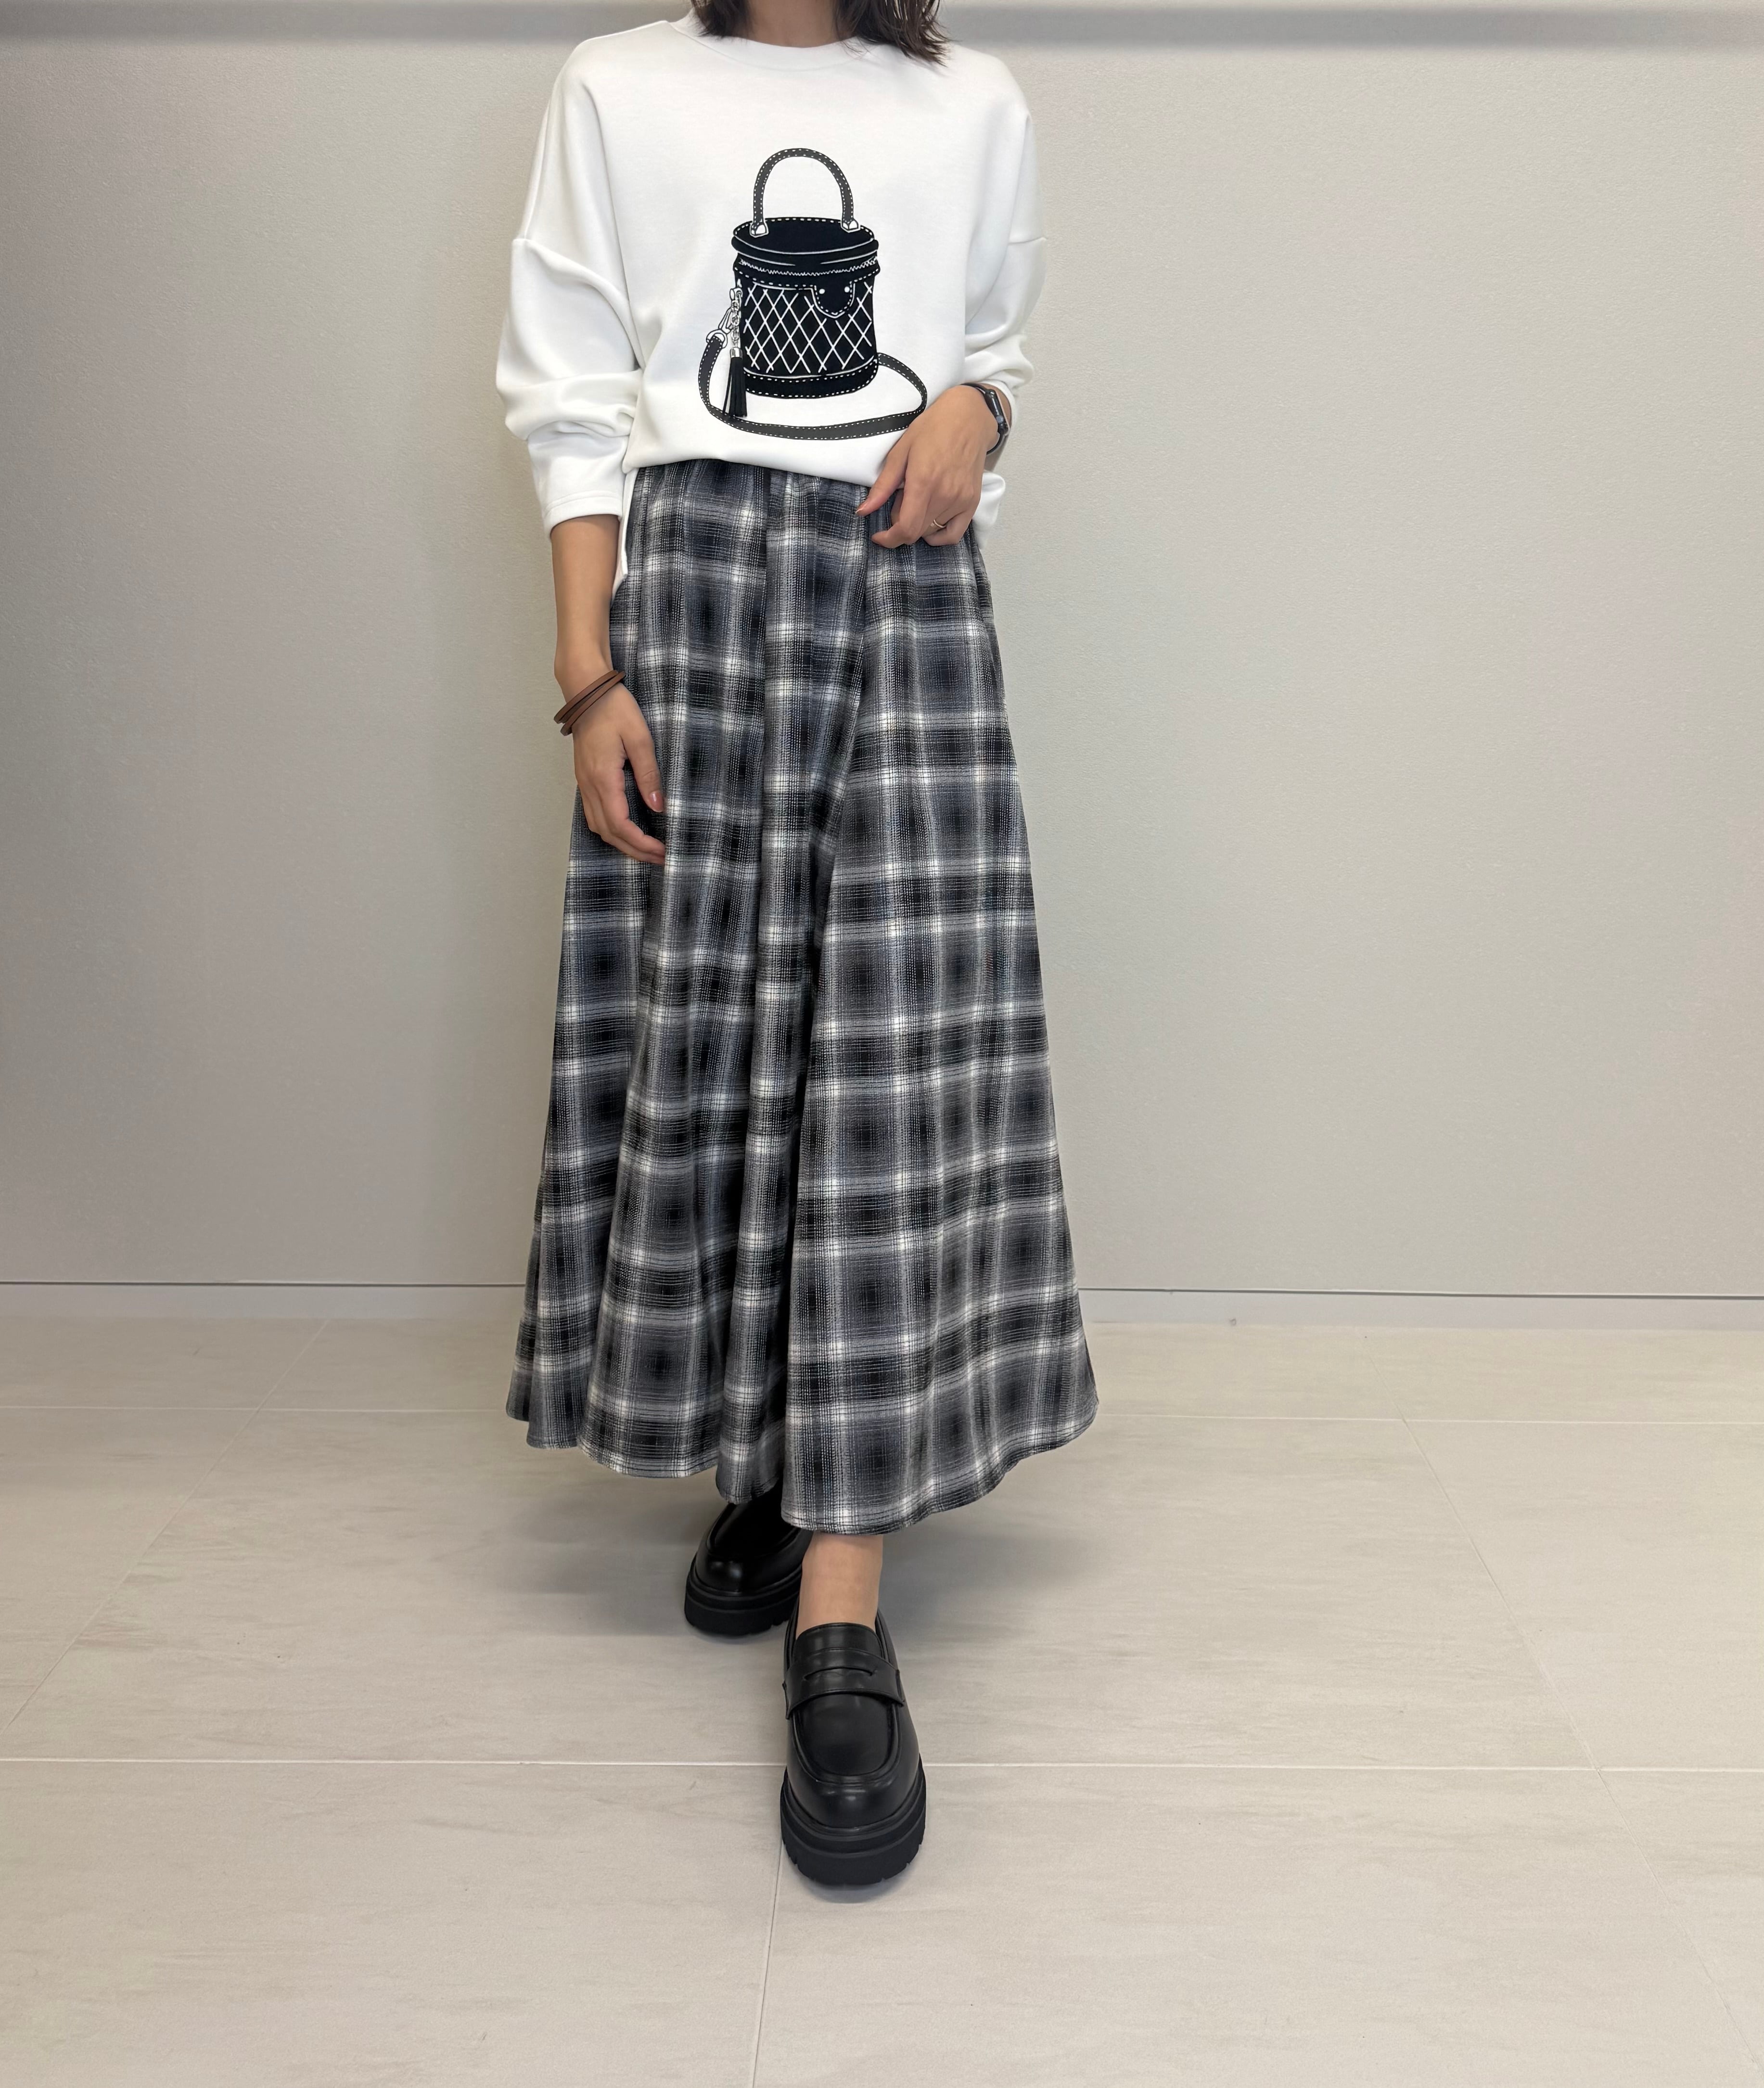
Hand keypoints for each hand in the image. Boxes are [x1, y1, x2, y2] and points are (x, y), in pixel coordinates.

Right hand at [568, 678, 664, 865]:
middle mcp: (589, 786)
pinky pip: (593, 813)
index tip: (662, 852)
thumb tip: (658, 807)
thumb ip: (649, 775)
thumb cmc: (615, 709)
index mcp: (603, 778)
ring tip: (645, 850)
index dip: (641, 843)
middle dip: (634, 851)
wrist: (587, 689)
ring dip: (621, 843)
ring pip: (598, 826)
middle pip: (608, 833)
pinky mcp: (584, 778)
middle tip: (660, 859)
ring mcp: (583, 783)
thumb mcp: (640, 739)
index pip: (620, 825)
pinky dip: (610, 829)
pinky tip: (626, 830)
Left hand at [856, 385, 1002, 548]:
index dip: (889, 539)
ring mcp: (961, 501)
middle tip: (901, 499)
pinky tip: (931, 522)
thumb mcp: (901, 452)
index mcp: (923, 482)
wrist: (968, 418)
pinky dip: (939, 535)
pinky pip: (954, 535)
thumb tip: (863, 511)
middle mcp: (944, 496)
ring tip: (919, 498)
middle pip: (916, 532)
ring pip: (931, 532)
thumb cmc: (933, 429)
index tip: (879, 535)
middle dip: (901, 524)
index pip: (906, 529)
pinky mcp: (972, 503)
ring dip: (919, 523)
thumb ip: (883, 485)